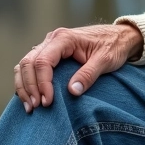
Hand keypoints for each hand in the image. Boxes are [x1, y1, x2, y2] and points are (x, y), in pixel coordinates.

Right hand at [14, 23, 142, 112]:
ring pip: (25, 64)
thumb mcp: (105, 61)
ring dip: (24, 85)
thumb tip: (72, 92)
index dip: (42, 83)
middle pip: (28, 63)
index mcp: (64, 38)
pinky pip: (31, 66)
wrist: (119, 37)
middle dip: (29, 87)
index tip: (48, 102)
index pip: (43, 61)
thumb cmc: (113, 46)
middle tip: (35, 107)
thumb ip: (89, 75)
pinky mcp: (49, 53)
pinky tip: (30, 97)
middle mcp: (52, 39)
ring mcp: (49, 45)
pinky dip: (27, 82)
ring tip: (30, 106)